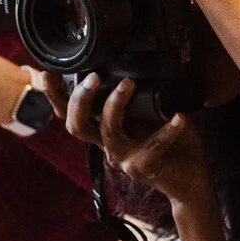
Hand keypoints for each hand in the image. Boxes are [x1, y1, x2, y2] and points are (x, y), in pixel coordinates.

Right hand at [64, 70, 211, 205]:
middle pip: (76, 126)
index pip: (70, 114)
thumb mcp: (150, 113)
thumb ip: (138, 96)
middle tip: (93, 77)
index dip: (54, 96)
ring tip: (129, 83)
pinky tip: (178, 117)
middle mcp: (108, 145)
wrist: (191, 179)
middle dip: (80, 99)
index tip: (48, 73)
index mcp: (104, 130)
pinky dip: (167, 130)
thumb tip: (136, 61)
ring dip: (115, 104)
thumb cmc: (171, 143)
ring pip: (108, 131)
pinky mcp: (144, 168)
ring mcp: (123, 158)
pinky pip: (152, 146)